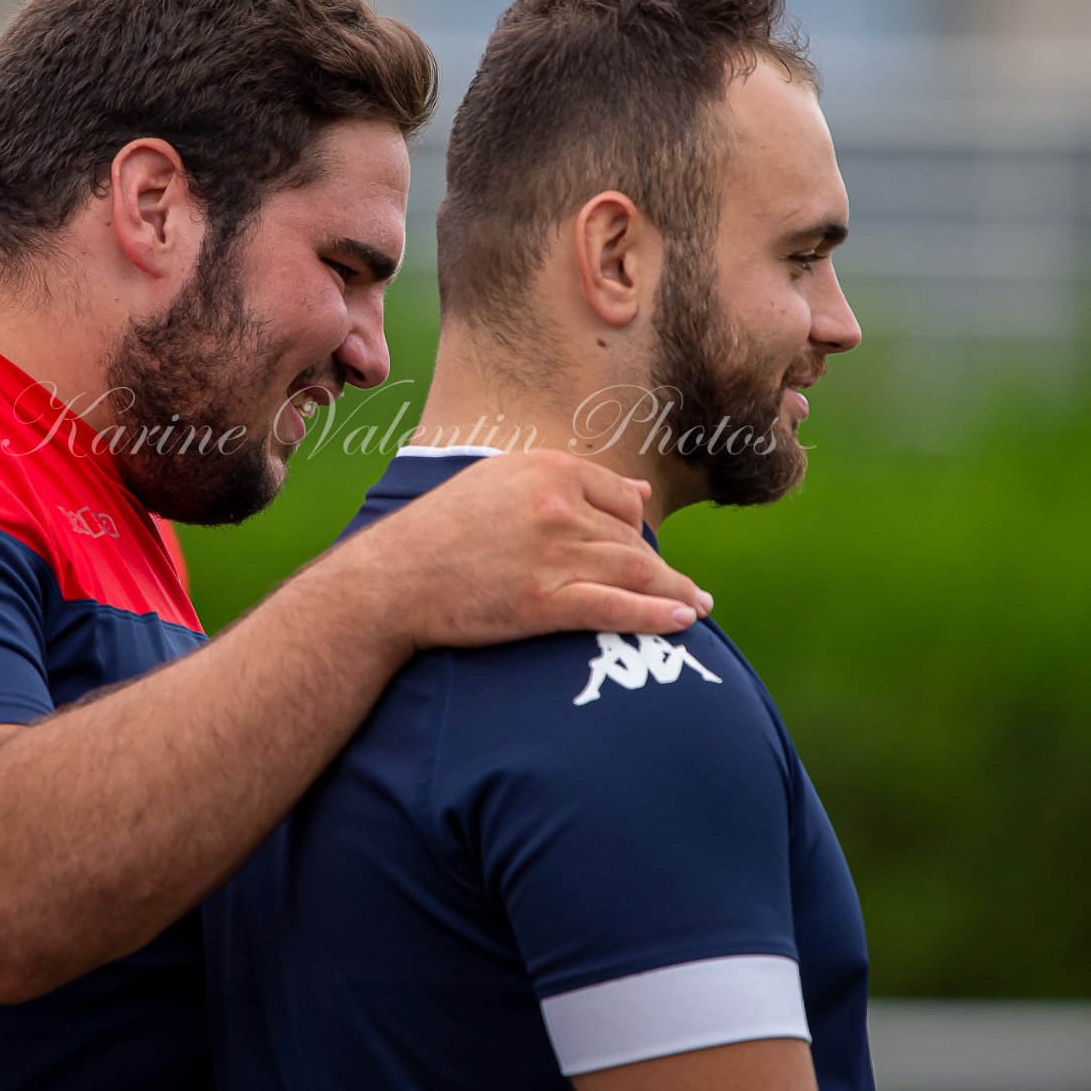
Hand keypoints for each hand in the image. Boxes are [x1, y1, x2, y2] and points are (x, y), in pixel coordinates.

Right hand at [344, 449, 712, 651]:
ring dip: (674, 591)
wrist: (393, 580)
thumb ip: (567, 483)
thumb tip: (637, 492)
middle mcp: (557, 506)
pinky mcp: (544, 602)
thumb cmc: (440, 532)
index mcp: (547, 469)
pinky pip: (616, 607)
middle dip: (656, 566)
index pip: (620, 497)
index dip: (636, 528)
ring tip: (697, 605)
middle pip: (630, 537)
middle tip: (680, 587)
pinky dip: (655, 615)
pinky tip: (683, 620)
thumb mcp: (500, 483)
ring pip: (634, 571)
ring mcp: (552, 555)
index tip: (647, 550)